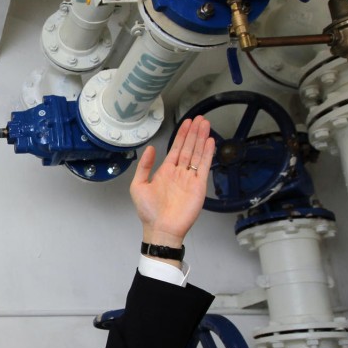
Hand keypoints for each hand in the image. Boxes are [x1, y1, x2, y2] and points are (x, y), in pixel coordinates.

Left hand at [130, 116, 214, 248]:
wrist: (160, 228)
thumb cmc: (148, 211)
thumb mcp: (138, 185)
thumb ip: (144, 166)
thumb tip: (150, 149)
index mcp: (165, 171)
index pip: (176, 149)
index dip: (182, 135)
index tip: (187, 123)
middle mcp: (179, 173)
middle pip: (189, 148)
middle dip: (194, 133)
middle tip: (200, 118)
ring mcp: (190, 179)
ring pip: (197, 154)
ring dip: (201, 139)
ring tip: (206, 124)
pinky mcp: (198, 186)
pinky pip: (203, 167)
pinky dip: (207, 154)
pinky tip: (210, 142)